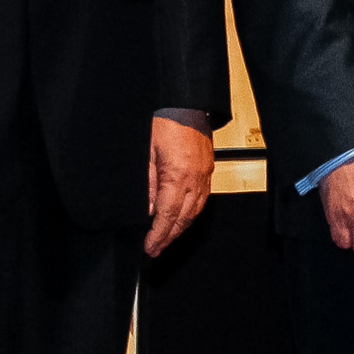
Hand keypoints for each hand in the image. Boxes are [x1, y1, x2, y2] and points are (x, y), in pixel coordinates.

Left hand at [145, 113, 215, 256]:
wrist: (186, 104)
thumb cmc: (164, 122)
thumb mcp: (146, 153)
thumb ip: (148, 184)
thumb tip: (148, 209)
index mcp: (177, 176)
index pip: (168, 215)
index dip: (158, 234)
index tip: (150, 246)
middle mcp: (195, 179)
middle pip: (183, 218)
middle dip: (169, 237)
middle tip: (155, 249)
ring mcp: (204, 175)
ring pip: (195, 211)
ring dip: (181, 227)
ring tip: (167, 238)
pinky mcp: (208, 169)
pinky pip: (202, 199)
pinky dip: (192, 213)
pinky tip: (183, 217)